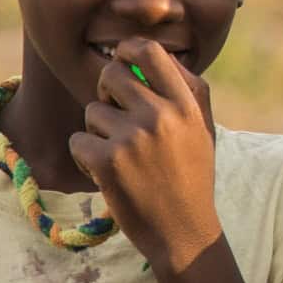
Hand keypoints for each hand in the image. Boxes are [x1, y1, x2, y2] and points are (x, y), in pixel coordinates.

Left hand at [69, 37, 221, 276]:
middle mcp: (160, 115)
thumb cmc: (192, 178)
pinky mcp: (108, 162)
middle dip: (106, 93)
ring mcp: (132, 138)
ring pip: (92, 111)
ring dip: (98, 132)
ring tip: (120, 157)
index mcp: (186, 104)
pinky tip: (106, 173)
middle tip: (116, 117)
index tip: (121, 61)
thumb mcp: (204, 129)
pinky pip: (78, 140)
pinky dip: (85, 157)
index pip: (149, 51)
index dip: (127, 49)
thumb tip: (155, 54)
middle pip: (110, 75)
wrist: (184, 233)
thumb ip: (188, 89)